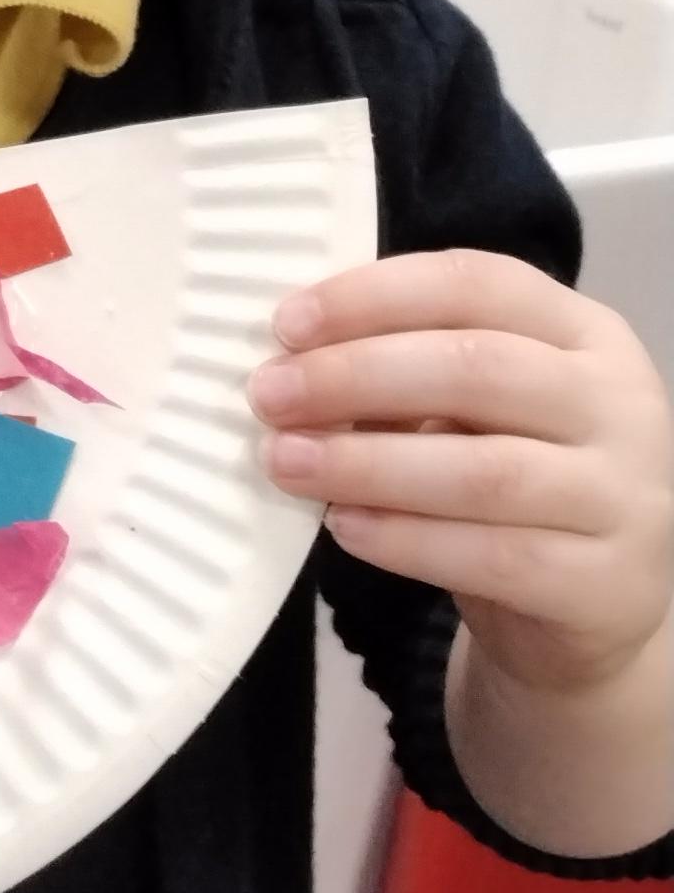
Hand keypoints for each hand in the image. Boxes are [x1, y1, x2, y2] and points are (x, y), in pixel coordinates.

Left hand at [248, 250, 673, 697]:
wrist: (597, 608)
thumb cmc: (518, 484)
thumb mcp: (478, 414)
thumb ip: (408, 380)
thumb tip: (291, 366)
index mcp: (584, 334)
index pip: (480, 285)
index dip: (375, 296)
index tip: (287, 323)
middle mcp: (618, 404)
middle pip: (477, 368)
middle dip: (356, 376)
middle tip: (269, 395)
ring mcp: (622, 496)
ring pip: (484, 470)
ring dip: (367, 464)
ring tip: (285, 462)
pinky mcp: (605, 584)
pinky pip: (494, 556)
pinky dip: (406, 539)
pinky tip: (344, 527)